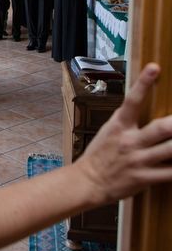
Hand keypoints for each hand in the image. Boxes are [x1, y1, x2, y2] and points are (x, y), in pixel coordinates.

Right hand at [76, 63, 171, 204]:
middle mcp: (130, 141)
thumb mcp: (109, 131)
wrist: (87, 182)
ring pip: (171, 150)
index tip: (155, 67)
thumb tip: (143, 106)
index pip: (132, 100)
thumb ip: (127, 120)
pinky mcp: (145, 178)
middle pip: (162, 128)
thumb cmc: (100, 154)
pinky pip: (171, 173)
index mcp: (119, 126)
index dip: (144, 83)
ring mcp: (139, 160)